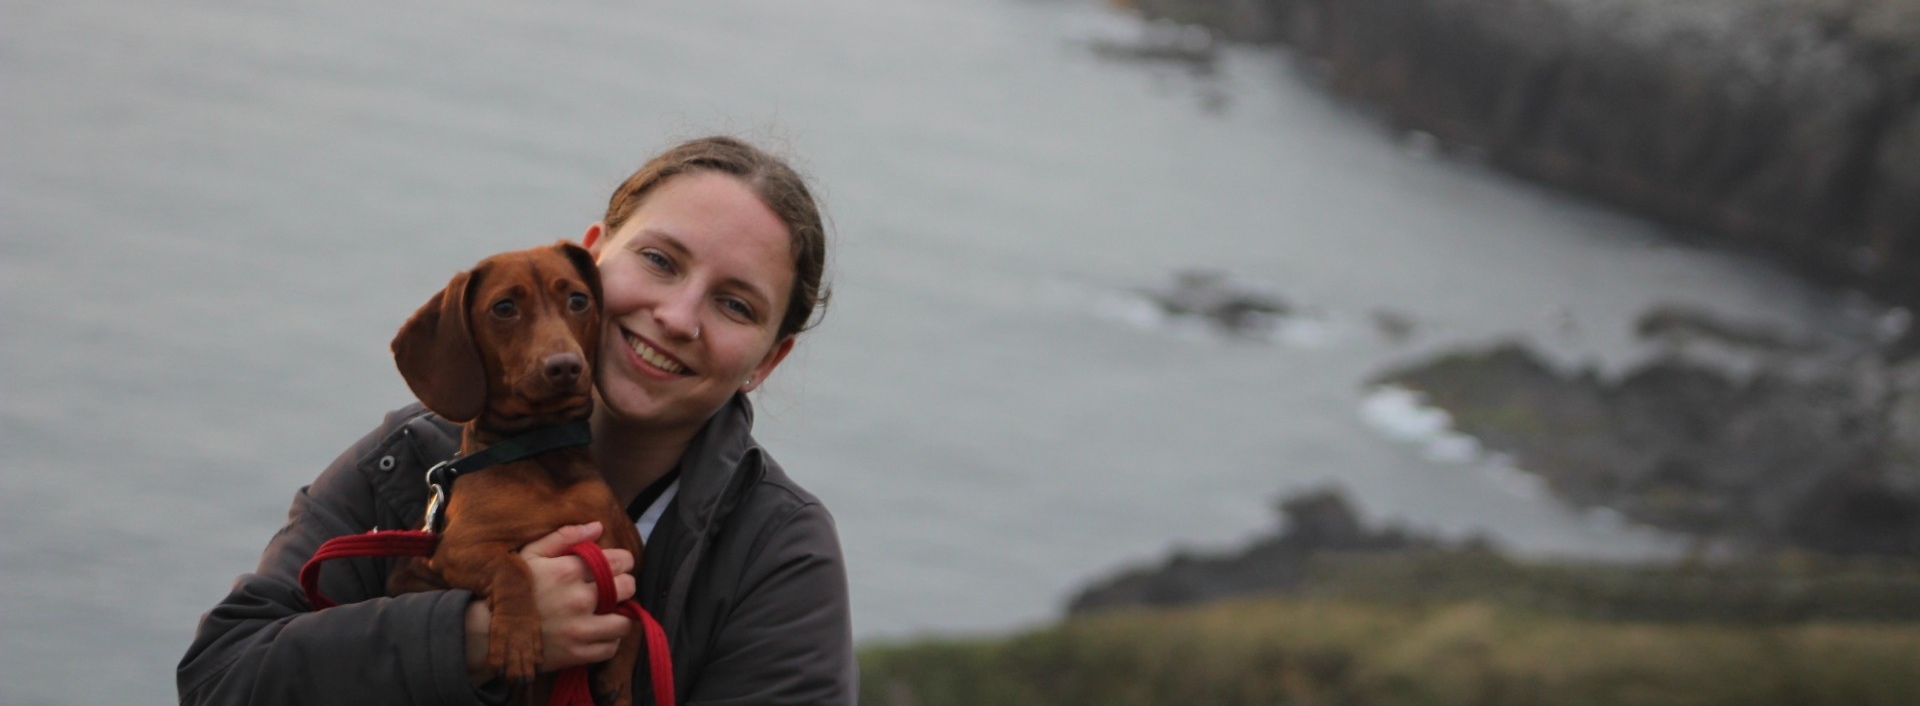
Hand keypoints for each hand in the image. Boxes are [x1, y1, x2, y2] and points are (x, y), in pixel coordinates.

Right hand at [464, 522, 636, 684]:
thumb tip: (598, 526)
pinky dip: (608, 641)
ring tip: (607, 613)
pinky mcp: (576, 654)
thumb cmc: (511, 589)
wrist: (487, 631)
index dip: (623, 562)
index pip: (620, 561)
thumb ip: (564, 537)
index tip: (616, 567)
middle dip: (623, 586)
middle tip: (612, 589)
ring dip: (619, 616)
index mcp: (568, 570)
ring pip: (624, 621)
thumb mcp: (531, 555)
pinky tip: (597, 633)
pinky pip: (611, 648)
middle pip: (628, 588)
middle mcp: (578, 598)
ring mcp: (579, 628)